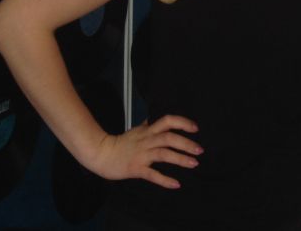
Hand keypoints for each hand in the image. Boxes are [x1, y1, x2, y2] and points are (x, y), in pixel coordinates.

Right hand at [86, 115, 201, 188]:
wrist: (101, 154)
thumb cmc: (120, 143)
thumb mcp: (137, 130)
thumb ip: (149, 125)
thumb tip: (159, 117)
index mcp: (148, 131)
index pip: (167, 121)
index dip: (182, 122)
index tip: (195, 128)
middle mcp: (146, 140)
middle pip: (169, 137)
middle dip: (186, 143)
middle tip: (200, 150)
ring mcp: (141, 154)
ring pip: (163, 154)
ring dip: (180, 159)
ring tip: (194, 163)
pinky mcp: (136, 168)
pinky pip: (152, 174)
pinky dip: (165, 180)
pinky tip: (176, 184)